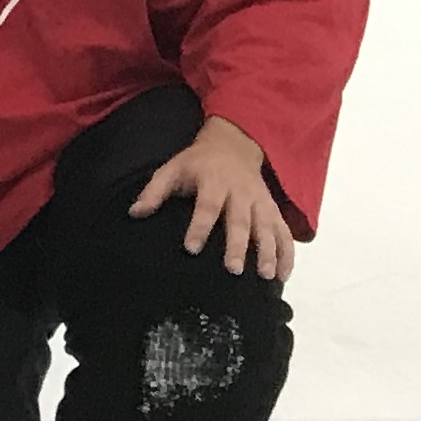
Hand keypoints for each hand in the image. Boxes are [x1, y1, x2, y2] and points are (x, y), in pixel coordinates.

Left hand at [129, 114, 296, 281]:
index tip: (191, 249)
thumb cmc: (197, 163)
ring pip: (268, 228)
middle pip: (241, 221)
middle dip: (238, 246)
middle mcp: (241, 193)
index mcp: (214, 182)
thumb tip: (134, 213)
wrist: (233, 145)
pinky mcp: (273, 209)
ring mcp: (261, 202)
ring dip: (269, 252)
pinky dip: (287, 253)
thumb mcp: (172, 168)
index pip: (207, 206)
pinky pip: (285, 232)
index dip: (199, 227)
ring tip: (265, 276)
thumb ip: (154, 191)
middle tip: (233, 270)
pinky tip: (283, 275)